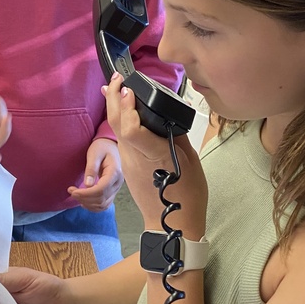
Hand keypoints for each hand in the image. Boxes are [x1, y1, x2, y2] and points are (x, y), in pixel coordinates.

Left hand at [67, 138, 123, 210]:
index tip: (73, 191)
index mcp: (114, 173)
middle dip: (84, 198)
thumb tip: (87, 185)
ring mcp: (116, 188)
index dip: (86, 194)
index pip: (101, 190)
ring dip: (87, 204)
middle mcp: (117, 183)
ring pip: (103, 205)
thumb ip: (91, 168)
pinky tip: (83, 201)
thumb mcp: (94, 154)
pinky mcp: (112, 191)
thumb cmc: (101, 147)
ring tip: (76, 195)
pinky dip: (93, 206)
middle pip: (101, 199)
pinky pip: (104, 204)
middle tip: (71, 191)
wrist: (110, 146)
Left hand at [102, 73, 206, 233]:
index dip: (127, 106)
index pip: (131, 127)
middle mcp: (135, 157)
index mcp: (153, 154)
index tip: (130, 89)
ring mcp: (128, 162)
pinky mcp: (128, 166)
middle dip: (114, 97)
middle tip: (117, 78)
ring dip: (115, 107)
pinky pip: (121, 139)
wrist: (173, 225)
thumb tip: (169, 113)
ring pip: (116, 130)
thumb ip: (176, 133)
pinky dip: (120, 121)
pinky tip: (122, 110)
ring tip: (117, 87)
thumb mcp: (189, 159)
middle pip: (117, 123)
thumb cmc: (187, 195)